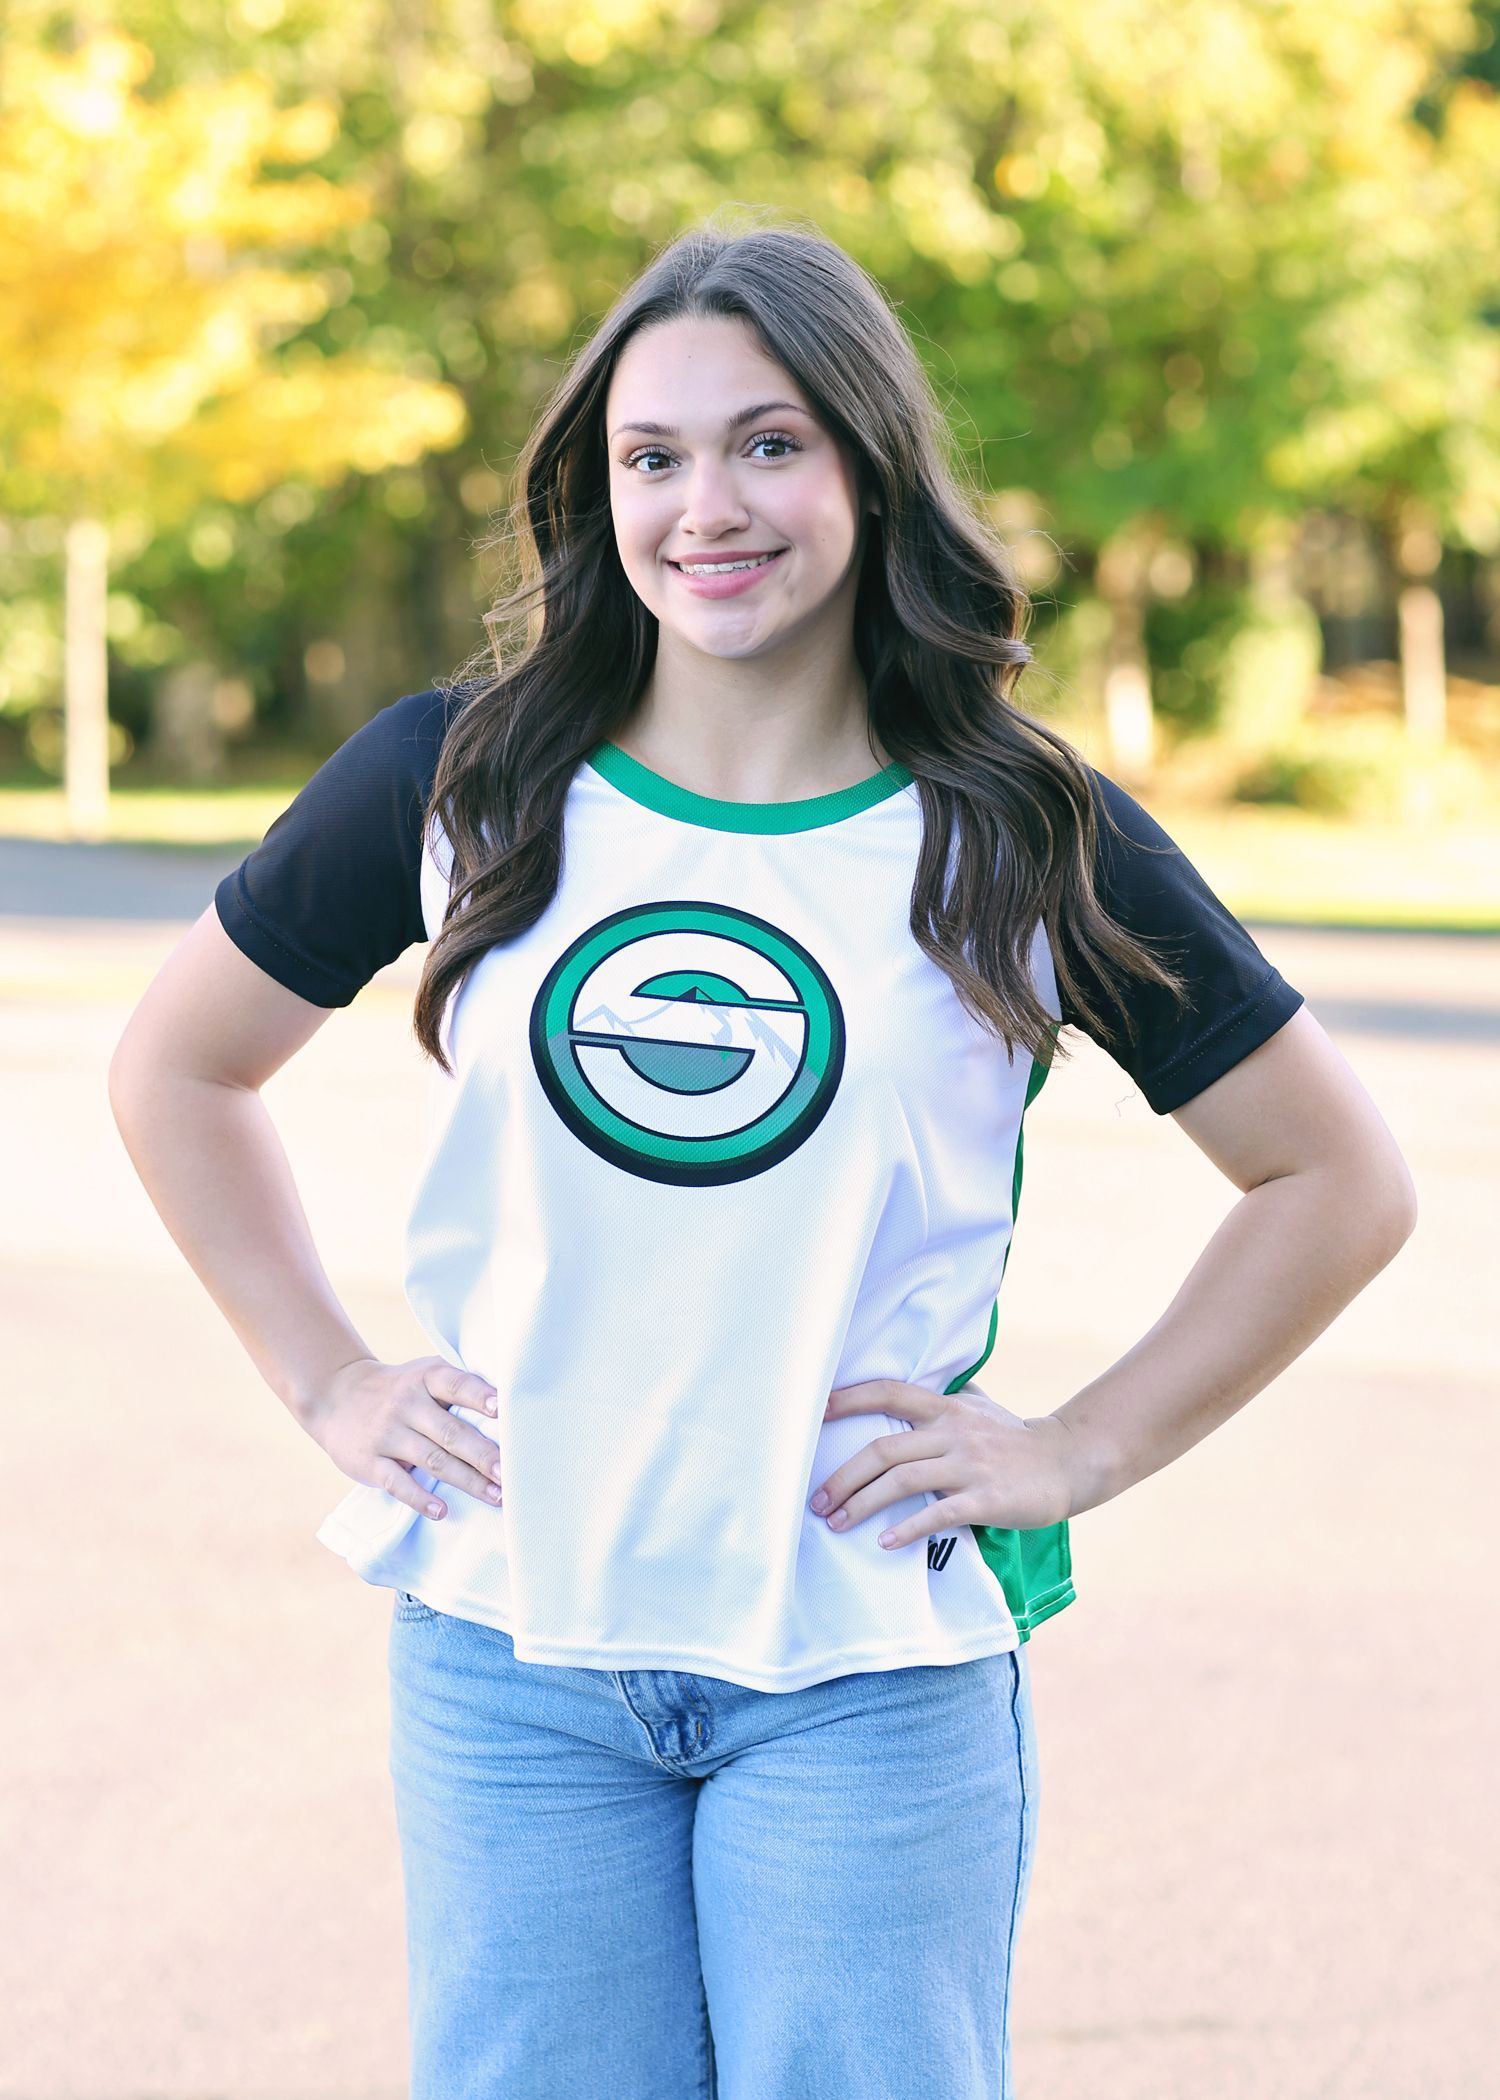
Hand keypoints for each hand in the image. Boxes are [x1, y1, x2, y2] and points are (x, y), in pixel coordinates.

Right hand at [306, 1354, 504, 1520]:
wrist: (336, 1395)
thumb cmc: (399, 1389)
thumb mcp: (423, 1375)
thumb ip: (458, 1388)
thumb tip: (510, 1413)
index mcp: (426, 1378)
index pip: (456, 1385)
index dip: (480, 1397)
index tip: (504, 1411)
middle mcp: (406, 1403)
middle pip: (451, 1432)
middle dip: (484, 1455)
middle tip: (511, 1474)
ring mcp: (387, 1433)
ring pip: (432, 1460)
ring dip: (466, 1480)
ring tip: (495, 1496)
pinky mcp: (369, 1461)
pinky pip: (398, 1482)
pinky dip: (420, 1498)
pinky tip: (442, 1511)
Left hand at [810, 1378, 1086, 1549]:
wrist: (1068, 1462)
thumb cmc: (1016, 1438)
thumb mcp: (980, 1407)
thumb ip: (948, 1399)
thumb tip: (921, 1387)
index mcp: (946, 1408)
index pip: (888, 1392)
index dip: (848, 1399)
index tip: (812, 1413)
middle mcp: (952, 1431)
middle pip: (883, 1449)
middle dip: (843, 1476)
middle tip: (816, 1500)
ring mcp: (969, 1465)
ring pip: (902, 1480)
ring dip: (862, 1504)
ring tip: (836, 1523)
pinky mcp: (986, 1498)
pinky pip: (939, 1512)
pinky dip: (908, 1528)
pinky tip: (885, 1542)